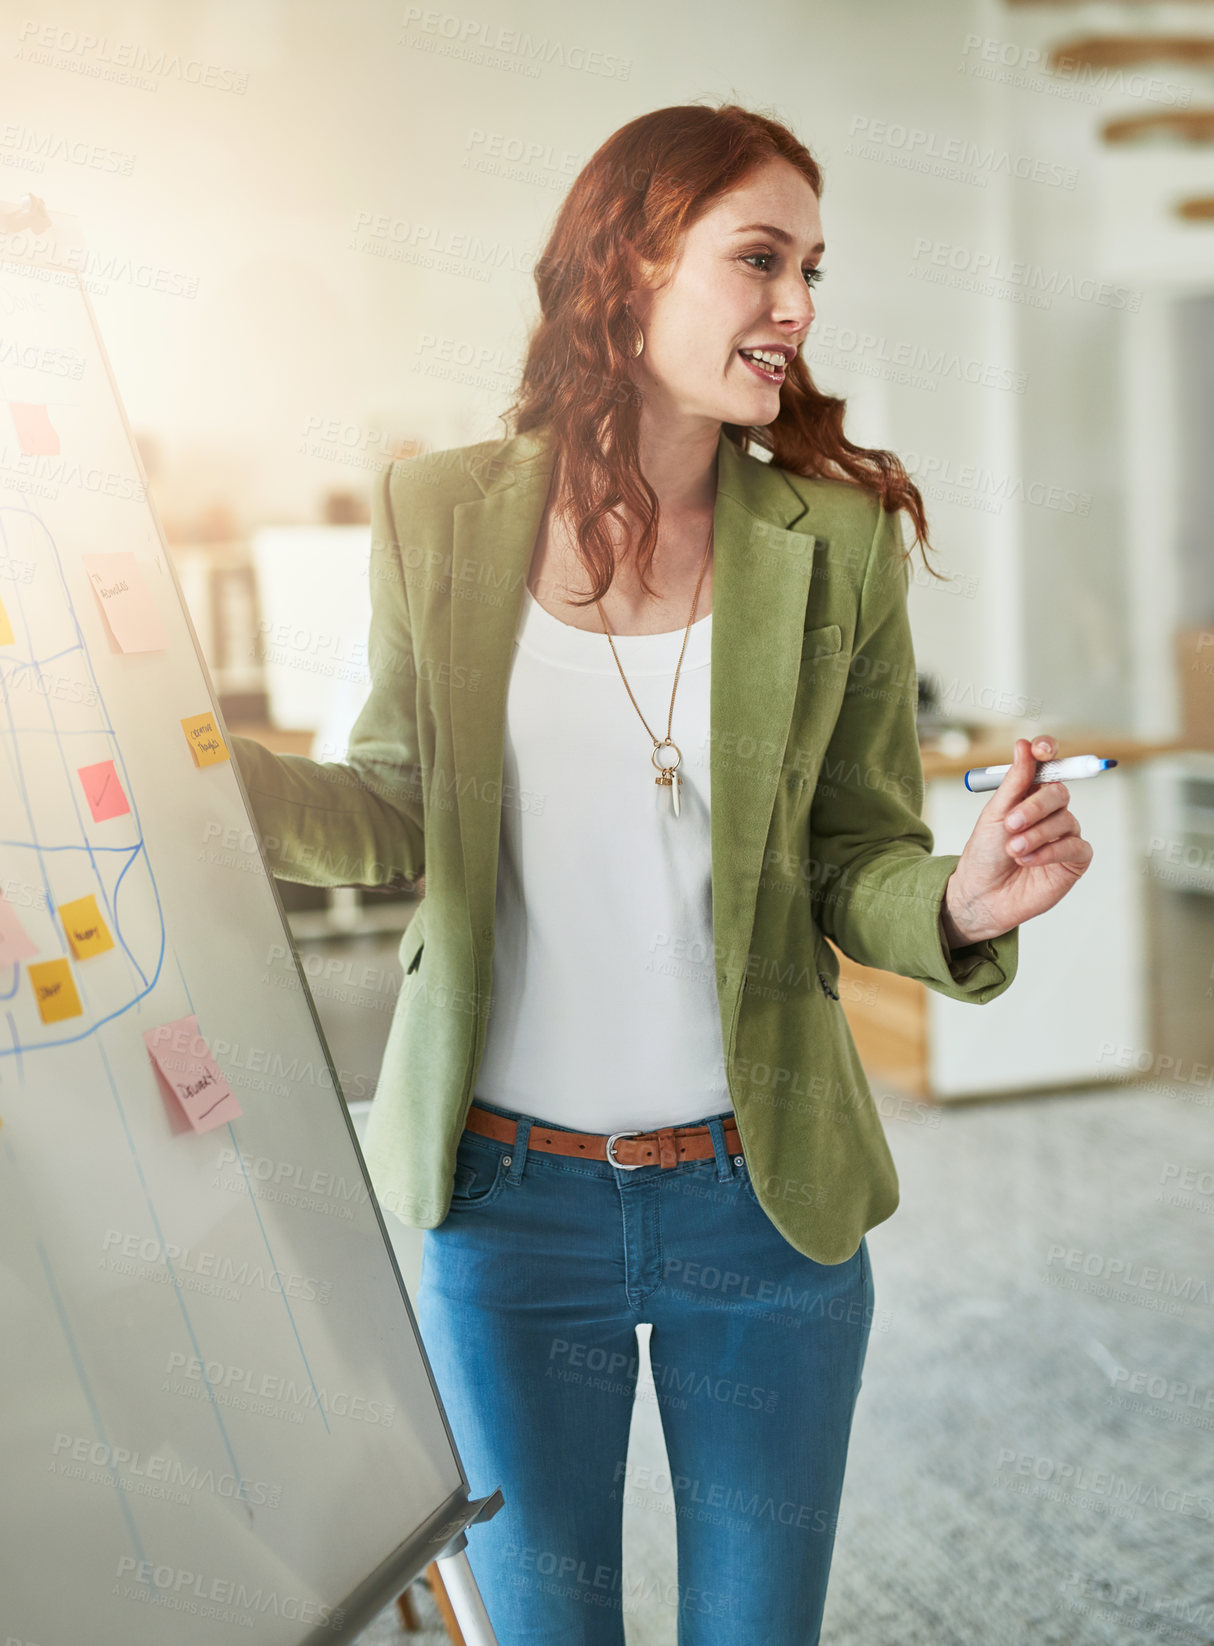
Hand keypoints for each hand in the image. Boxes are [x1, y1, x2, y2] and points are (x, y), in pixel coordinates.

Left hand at [940, 735, 1093, 947]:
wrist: (982, 894)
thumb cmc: (985, 854)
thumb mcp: (995, 814)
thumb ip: (1014, 782)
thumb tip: (1024, 746)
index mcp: (1030, 794)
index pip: (1048, 765)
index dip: (1049, 752)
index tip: (1041, 749)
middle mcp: (1051, 812)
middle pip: (1059, 792)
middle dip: (1035, 807)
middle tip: (1011, 824)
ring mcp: (1065, 835)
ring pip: (1065, 820)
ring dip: (1036, 835)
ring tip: (1013, 850)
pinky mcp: (1074, 860)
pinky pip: (1075, 846)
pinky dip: (1049, 852)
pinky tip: (1028, 861)